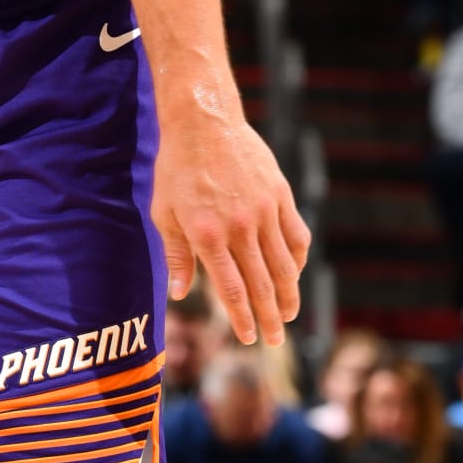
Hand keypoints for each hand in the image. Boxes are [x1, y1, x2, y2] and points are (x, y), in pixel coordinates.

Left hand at [152, 107, 310, 346]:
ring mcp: (264, 211)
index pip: (231, 289)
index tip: (248, 339)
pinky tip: (295, 274)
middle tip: (274, 341)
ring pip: (284, 265)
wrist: (204, 122)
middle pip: (262, 284)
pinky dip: (298, 259)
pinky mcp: (280, 195)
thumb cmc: (176, 169)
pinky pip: (296, 235)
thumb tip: (181, 295)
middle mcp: (240, 227)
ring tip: (289, 316)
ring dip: (289, 295)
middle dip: (269, 317)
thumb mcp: (165, 213)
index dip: (242, 318)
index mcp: (208, 235)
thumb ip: (177, 256)